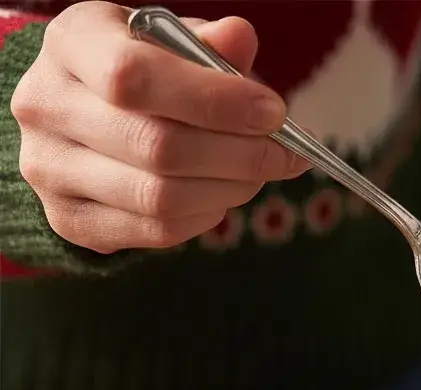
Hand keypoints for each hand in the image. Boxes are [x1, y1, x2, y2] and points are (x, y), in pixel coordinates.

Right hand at [10, 1, 306, 253]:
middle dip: (240, 155)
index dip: (215, 100)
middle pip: (158, 147)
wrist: (79, 122)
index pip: (136, 77)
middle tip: (284, 155)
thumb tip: (239, 39)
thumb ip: (205, 45)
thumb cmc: (139, 75)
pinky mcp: (72, 220)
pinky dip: (205, 216)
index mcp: (70, 44)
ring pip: (161, 198)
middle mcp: (46, 106)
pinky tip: (221, 195)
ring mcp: (52, 170)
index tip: (273, 113)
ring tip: (258, 173)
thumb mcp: (167, 44)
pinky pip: (158, 231)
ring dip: (229, 189)